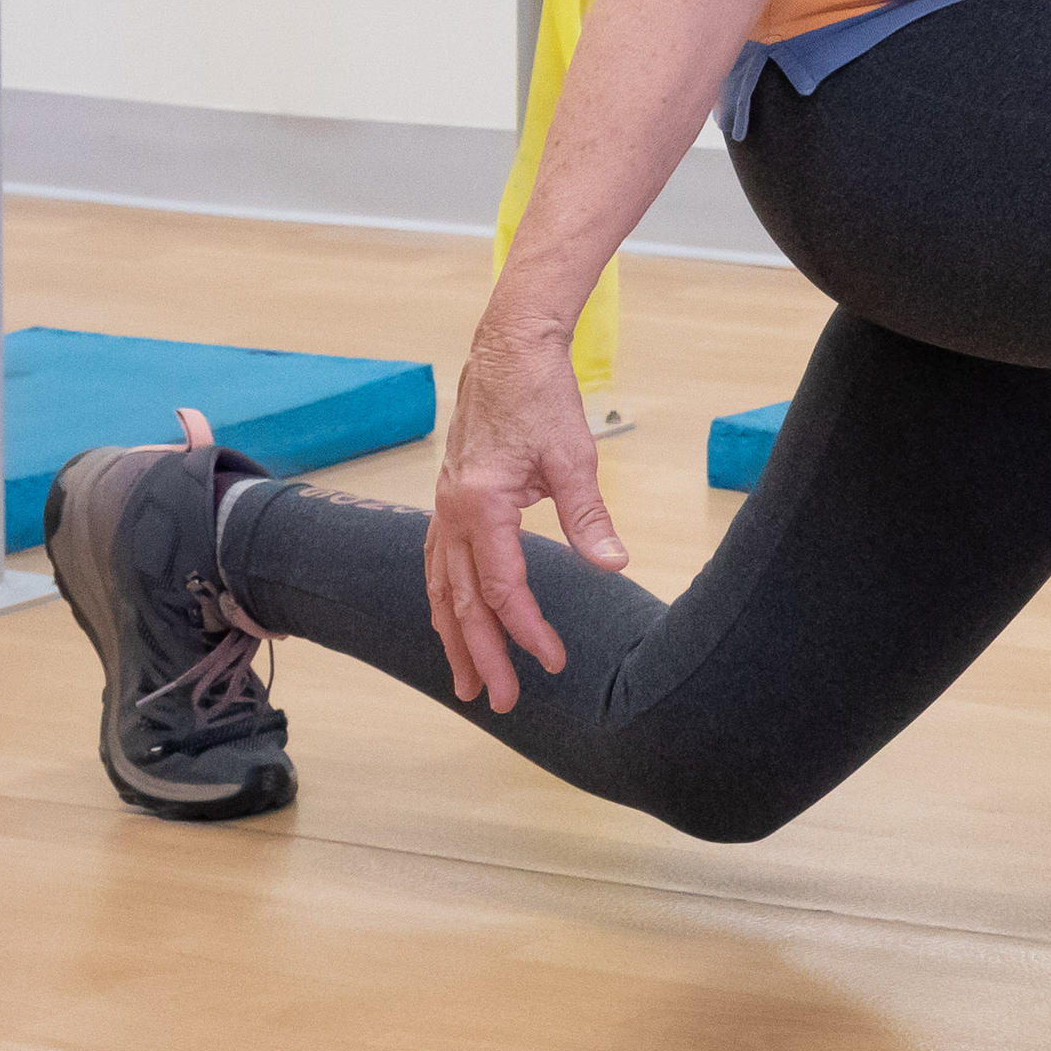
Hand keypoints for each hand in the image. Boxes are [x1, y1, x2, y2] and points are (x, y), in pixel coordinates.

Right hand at [429, 310, 627, 712]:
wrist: (507, 350)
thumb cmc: (541, 396)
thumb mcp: (574, 456)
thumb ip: (589, 515)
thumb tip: (613, 563)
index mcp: (481, 507)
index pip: (503, 589)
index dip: (528, 631)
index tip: (552, 661)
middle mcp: (451, 513)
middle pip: (462, 602)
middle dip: (481, 654)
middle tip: (499, 700)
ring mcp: (443, 507)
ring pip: (440, 588)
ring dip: (454, 637)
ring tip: (466, 680)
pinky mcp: (447, 500)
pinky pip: (438, 563)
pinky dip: (444, 600)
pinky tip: (453, 620)